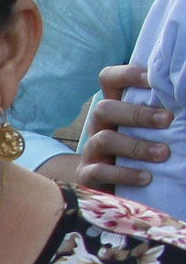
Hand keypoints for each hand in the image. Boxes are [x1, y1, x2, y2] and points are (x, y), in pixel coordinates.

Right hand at [75, 65, 170, 192]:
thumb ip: (158, 115)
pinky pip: (100, 171)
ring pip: (104, 139)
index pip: (108, 79)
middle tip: (167, 121)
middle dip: (137, 114)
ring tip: (163, 153)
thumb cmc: (137, 151)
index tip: (153, 80)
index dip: (127, 75)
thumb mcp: (145, 128)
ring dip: (136, 146)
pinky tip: (147, 177)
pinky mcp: (87, 175)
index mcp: (113, 109)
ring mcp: (91, 150)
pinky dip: (124, 173)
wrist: (108, 188)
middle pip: (103, 108)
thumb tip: (184, 100)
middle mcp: (98, 126)